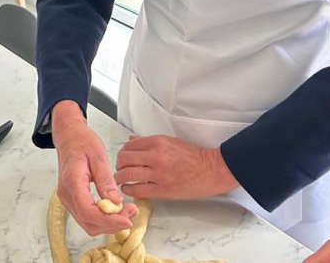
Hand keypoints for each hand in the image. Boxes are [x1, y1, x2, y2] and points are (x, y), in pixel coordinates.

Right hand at [52, 101, 138, 235]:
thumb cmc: (82, 142)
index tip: (127, 220)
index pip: (88, 212)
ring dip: (109, 224)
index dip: (109, 221)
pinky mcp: (72, 200)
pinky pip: (87, 217)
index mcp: (72, 181)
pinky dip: (103, 219)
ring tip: (127, 211)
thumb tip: (116, 202)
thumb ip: (105, 181)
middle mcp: (66, 194)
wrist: (69, 137)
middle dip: (112, 224)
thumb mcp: (98, 157)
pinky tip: (116, 210)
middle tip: (132, 213)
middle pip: (89, 223)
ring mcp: (67, 199)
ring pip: (88, 224)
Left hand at [114, 135, 238, 199]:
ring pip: (127, 174)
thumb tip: (131, 140)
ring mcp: (158, 173)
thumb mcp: (170, 141)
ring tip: (121, 181)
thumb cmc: (193, 156)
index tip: (122, 159)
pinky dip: (128, 189)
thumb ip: (149, 142)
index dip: (122, 153)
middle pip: (124, 159)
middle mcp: (155, 155)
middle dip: (118, 166)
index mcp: (158, 142)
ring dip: (119, 178)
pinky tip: (128, 189)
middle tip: (120, 170)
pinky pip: (137, 189)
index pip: (129, 145)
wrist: (211, 169)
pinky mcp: (162, 189)